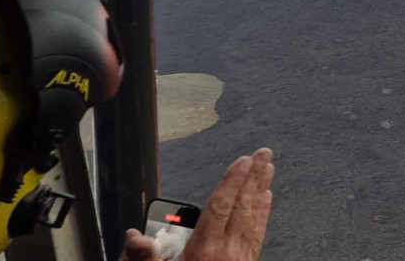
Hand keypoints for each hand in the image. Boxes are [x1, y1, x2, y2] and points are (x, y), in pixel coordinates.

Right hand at [120, 148, 275, 260]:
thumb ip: (144, 258)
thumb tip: (135, 236)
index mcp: (204, 252)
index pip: (221, 208)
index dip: (232, 182)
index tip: (243, 161)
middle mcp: (227, 253)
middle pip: (243, 207)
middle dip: (254, 178)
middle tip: (265, 153)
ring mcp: (240, 260)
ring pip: (254, 218)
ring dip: (261, 191)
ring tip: (269, 170)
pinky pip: (257, 235)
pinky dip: (262, 215)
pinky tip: (266, 202)